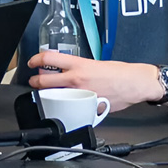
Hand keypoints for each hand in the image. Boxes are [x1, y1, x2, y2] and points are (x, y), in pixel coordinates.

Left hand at [26, 53, 165, 111]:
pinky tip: (68, 106)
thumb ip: (80, 68)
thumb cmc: (120, 73)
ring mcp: (80, 94)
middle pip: (44, 80)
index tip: (32, 62)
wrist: (134, 83)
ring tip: (49, 94)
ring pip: (54, 96)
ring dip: (48, 95)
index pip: (49, 58)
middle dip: (35, 82)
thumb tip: (68, 72)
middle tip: (34, 81)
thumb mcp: (96, 63)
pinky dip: (67, 107)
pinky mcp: (87, 107)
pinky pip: (71, 108)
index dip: (36, 60)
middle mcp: (77, 79)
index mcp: (79, 64)